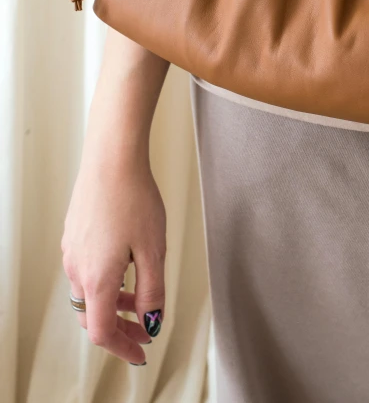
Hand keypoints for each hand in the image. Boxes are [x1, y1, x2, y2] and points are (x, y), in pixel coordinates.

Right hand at [61, 148, 166, 364]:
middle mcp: (77, 268)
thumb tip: (151, 322)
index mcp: (97, 278)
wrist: (111, 158)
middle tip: (143, 330)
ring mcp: (72, 251)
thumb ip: (153, 292)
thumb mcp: (153, 250)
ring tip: (141, 298)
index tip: (141, 353)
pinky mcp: (74, 235)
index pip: (103, 331)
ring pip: (89, 292)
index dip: (123, 348)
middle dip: (119, 328)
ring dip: (114, 304)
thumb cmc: (134, 197)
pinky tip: (127, 267)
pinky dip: (106, 281)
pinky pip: (86, 270)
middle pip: (92, 316)